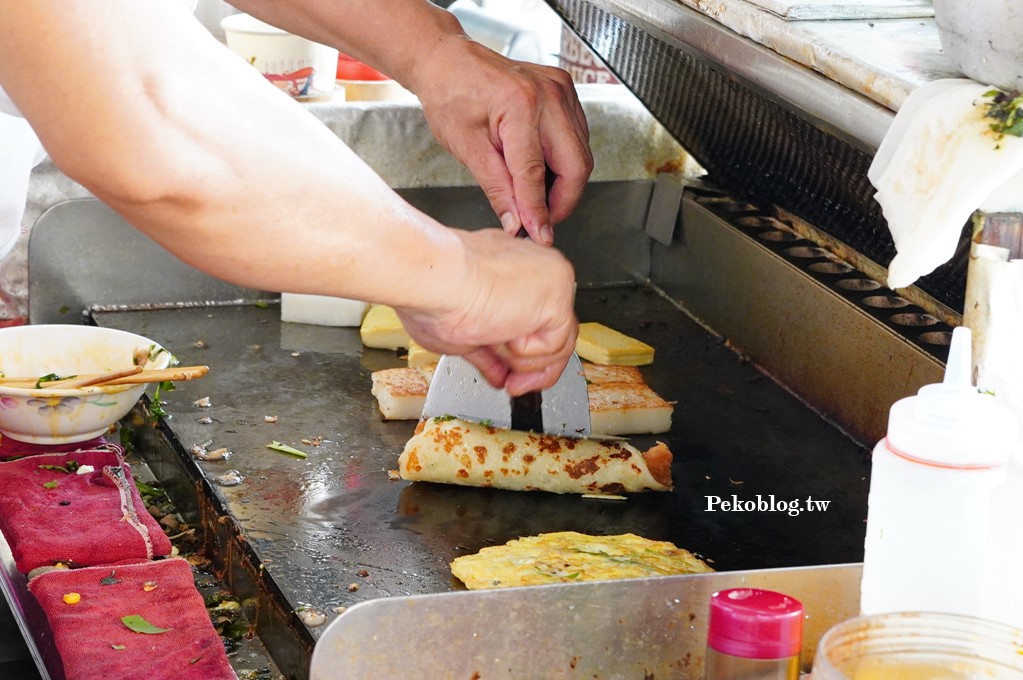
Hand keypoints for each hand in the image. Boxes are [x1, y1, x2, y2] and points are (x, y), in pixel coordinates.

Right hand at [394, 228, 577, 395]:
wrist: (433, 280)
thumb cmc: (434, 293)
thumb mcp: (465, 333)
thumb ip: (489, 352)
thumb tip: (498, 373)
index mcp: (513, 271)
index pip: (535, 318)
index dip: (524, 355)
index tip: (509, 377)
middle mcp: (536, 271)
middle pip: (555, 332)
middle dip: (533, 370)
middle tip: (513, 385)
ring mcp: (552, 282)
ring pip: (558, 343)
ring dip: (525, 363)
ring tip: (496, 347)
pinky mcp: (558, 297)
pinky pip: (556, 345)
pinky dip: (527, 354)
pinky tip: (503, 335)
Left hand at [412, 39, 592, 245]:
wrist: (449, 61)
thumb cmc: (450, 96)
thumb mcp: (468, 148)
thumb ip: (498, 189)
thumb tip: (517, 224)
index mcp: (520, 106)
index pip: (536, 173)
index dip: (538, 211)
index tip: (540, 237)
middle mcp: (549, 96)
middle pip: (576, 166)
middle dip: (562, 202)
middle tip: (540, 221)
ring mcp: (561, 91)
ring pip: (581, 155)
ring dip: (564, 184)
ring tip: (534, 196)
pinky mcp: (565, 92)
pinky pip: (577, 137)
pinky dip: (563, 162)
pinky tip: (541, 171)